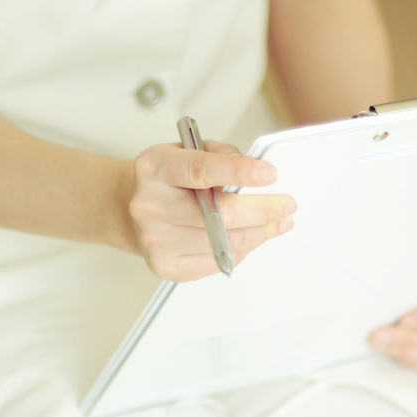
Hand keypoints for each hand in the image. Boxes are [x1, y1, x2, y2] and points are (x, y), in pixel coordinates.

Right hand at [128, 140, 295, 281]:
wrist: (130, 209)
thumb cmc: (168, 178)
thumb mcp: (187, 150)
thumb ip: (221, 154)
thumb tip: (256, 171)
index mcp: (154, 168)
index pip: (200, 170)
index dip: (238, 172)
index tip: (269, 173)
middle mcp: (150, 206)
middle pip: (220, 215)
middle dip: (263, 211)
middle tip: (286, 204)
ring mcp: (156, 240)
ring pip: (226, 242)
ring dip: (260, 232)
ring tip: (277, 222)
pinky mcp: (166, 266)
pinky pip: (219, 261)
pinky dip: (243, 249)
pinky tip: (251, 236)